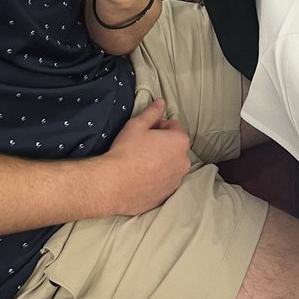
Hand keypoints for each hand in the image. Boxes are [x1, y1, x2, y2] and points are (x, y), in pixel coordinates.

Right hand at [103, 98, 190, 214]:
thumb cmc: (126, 151)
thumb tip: (161, 102)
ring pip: (170, 165)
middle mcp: (183, 162)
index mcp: (180, 142)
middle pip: (174, 146)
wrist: (114, 184)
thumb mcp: (137, 125)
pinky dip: (157, 178)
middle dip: (162, 144)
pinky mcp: (167, 195)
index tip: (146, 131)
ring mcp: (176, 181)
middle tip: (142, 145)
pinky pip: (164, 182)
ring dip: (161, 161)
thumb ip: (152, 112)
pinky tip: (141, 176)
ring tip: (140, 162)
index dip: (158, 125)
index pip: (174, 126)